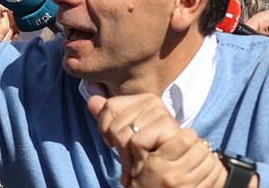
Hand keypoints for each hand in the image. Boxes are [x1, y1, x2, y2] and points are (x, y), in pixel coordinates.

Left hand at [89, 94, 225, 187]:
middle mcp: (155, 103)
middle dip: (116, 147)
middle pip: (116, 122)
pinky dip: (134, 158)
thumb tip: (92, 100)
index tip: (111, 143)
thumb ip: (108, 117)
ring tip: (132, 167)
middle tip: (125, 161)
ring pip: (124, 134)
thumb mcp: (125, 133)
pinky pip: (137, 142)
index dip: (104, 128)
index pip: (110, 106)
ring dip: (125, 157)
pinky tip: (140, 164)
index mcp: (144, 99)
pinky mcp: (171, 132)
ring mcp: (164, 116)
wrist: (175, 169)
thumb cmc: (149, 151)